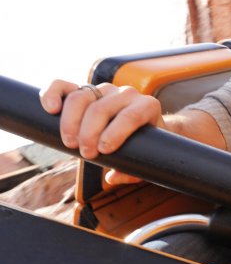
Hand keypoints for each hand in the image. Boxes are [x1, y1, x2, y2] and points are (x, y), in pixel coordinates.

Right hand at [39, 79, 163, 183]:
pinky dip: (52, 94)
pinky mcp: (83, 89)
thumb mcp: (145, 158)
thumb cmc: (142, 145)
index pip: (132, 115)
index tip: (104, 151)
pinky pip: (63, 86)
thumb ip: (132, 172)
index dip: (115, 133)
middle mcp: (126, 94)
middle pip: (101, 109)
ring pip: (81, 98)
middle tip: (86, 155)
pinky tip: (50, 110)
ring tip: (70, 144)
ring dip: (70, 123)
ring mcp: (103, 89)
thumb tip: (111, 177)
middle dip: (89, 134)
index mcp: (146, 106)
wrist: (138, 127)